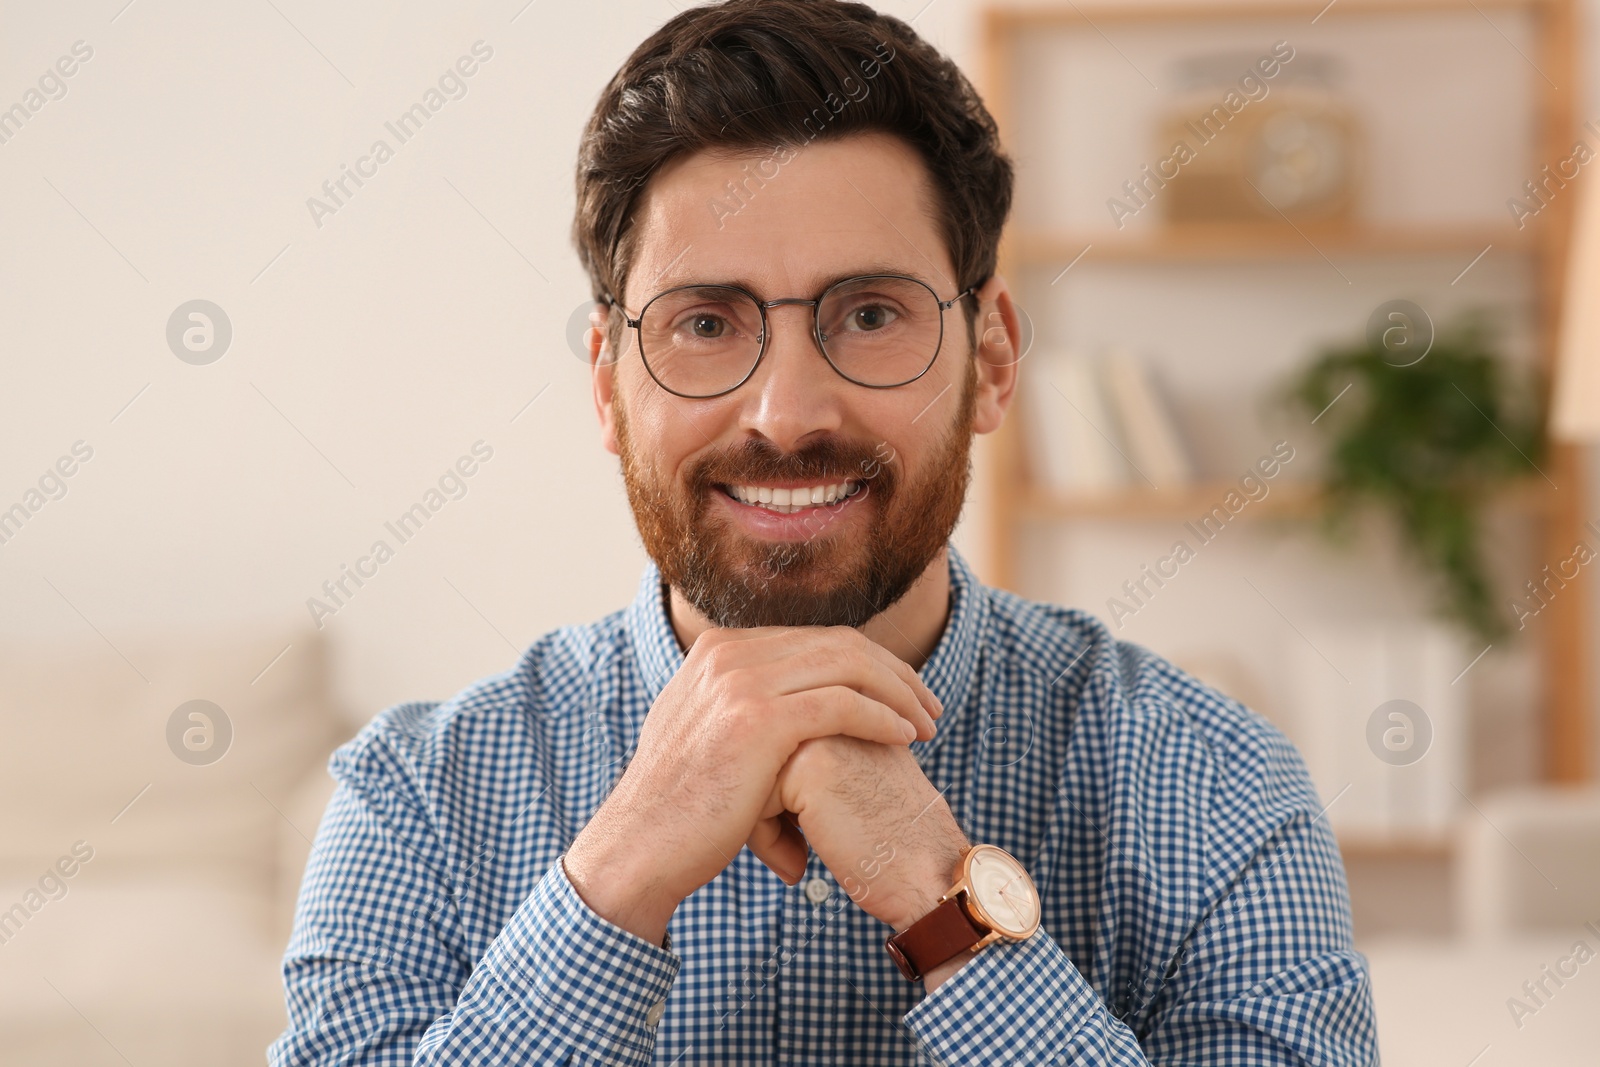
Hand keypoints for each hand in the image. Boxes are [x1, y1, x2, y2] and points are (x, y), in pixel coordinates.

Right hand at [564, 626, 941, 945]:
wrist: (640, 847)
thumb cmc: (679, 807)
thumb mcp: (702, 732)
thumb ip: (741, 705)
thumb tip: (791, 707)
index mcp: (718, 649)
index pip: (815, 638)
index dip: (868, 662)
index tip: (901, 692)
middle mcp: (729, 654)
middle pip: (838, 644)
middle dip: (894, 673)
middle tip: (929, 706)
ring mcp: (741, 682)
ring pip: (848, 667)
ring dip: (899, 693)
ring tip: (928, 723)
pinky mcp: (758, 720)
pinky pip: (842, 705)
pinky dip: (883, 717)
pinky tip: (905, 737)